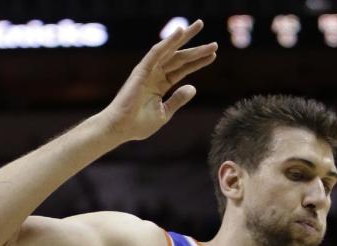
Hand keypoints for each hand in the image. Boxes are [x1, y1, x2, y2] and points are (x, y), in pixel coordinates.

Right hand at [98, 21, 216, 143]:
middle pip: (179, 56)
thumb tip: (193, 87)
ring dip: (184, 38)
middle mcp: (155, 73)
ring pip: (171, 51)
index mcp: (160, 84)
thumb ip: (178, 99)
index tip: (213, 55)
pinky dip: (168, 42)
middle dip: (196, 48)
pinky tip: (180, 32)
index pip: (183, 69)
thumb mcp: (164, 113)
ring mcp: (148, 70)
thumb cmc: (139, 124)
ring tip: (199, 26)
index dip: (198, 62)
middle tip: (214, 41)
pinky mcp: (142, 69)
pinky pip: (157, 52)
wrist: (121, 128)